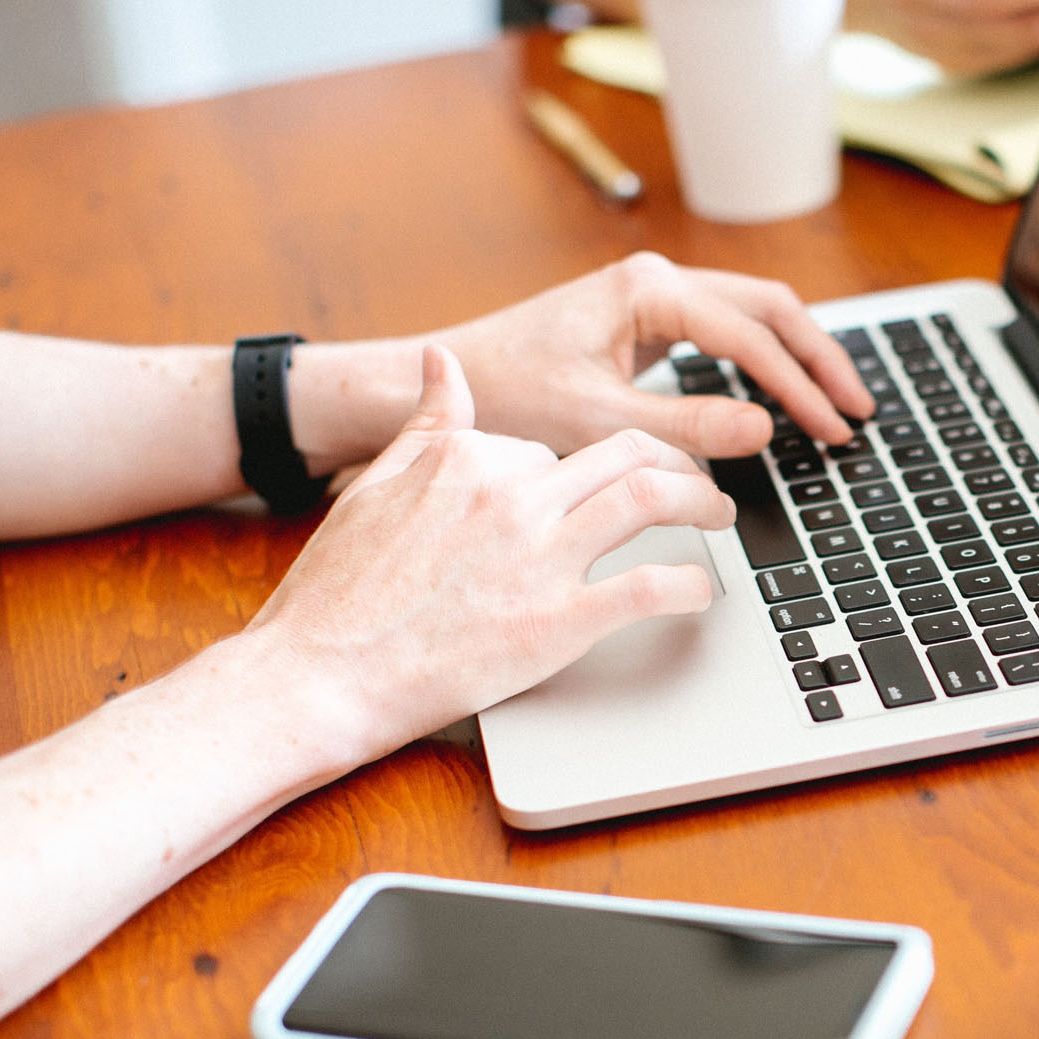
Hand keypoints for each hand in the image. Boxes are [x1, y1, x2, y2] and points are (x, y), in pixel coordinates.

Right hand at [248, 345, 734, 759]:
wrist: (318, 675)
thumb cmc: (337, 596)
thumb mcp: (375, 488)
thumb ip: (423, 424)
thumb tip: (440, 363)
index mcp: (468, 458)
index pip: (554, 446)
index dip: (581, 471)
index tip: (604, 484)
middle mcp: (511, 494)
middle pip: (624, 453)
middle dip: (672, 460)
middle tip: (695, 479)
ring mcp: (539, 556)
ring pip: (650, 500)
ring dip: (701, 501)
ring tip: (719, 513)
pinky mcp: (559, 621)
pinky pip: (648, 588)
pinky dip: (690, 586)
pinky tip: (702, 592)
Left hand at [435, 251, 872, 457]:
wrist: (446, 383)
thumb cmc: (507, 393)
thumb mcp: (597, 421)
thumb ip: (686, 425)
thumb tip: (763, 429)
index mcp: (649, 290)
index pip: (751, 337)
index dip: (800, 387)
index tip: (832, 431)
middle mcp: (657, 282)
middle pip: (769, 308)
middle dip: (820, 359)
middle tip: (859, 411)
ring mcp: (652, 299)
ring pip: (753, 316)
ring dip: (798, 357)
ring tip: (837, 404)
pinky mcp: (645, 324)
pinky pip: (726, 334)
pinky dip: (764, 362)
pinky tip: (784, 396)